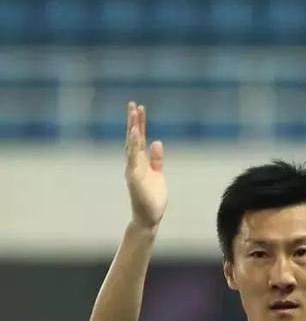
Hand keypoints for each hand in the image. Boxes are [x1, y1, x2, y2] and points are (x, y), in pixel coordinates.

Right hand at [125, 102, 166, 228]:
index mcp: (140, 162)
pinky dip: (134, 144)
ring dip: (133, 128)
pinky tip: (135, 132)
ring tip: (133, 112)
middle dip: (133, 121)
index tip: (139, 109)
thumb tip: (157, 142)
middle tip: (133, 104)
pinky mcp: (135, 176)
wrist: (148, 217)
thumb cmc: (152, 198)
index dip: (139, 124)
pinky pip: (134, 157)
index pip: (139, 139)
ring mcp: (134, 168)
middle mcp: (134, 163)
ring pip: (132, 144)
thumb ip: (157, 159)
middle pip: (133, 138)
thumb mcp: (157, 174)